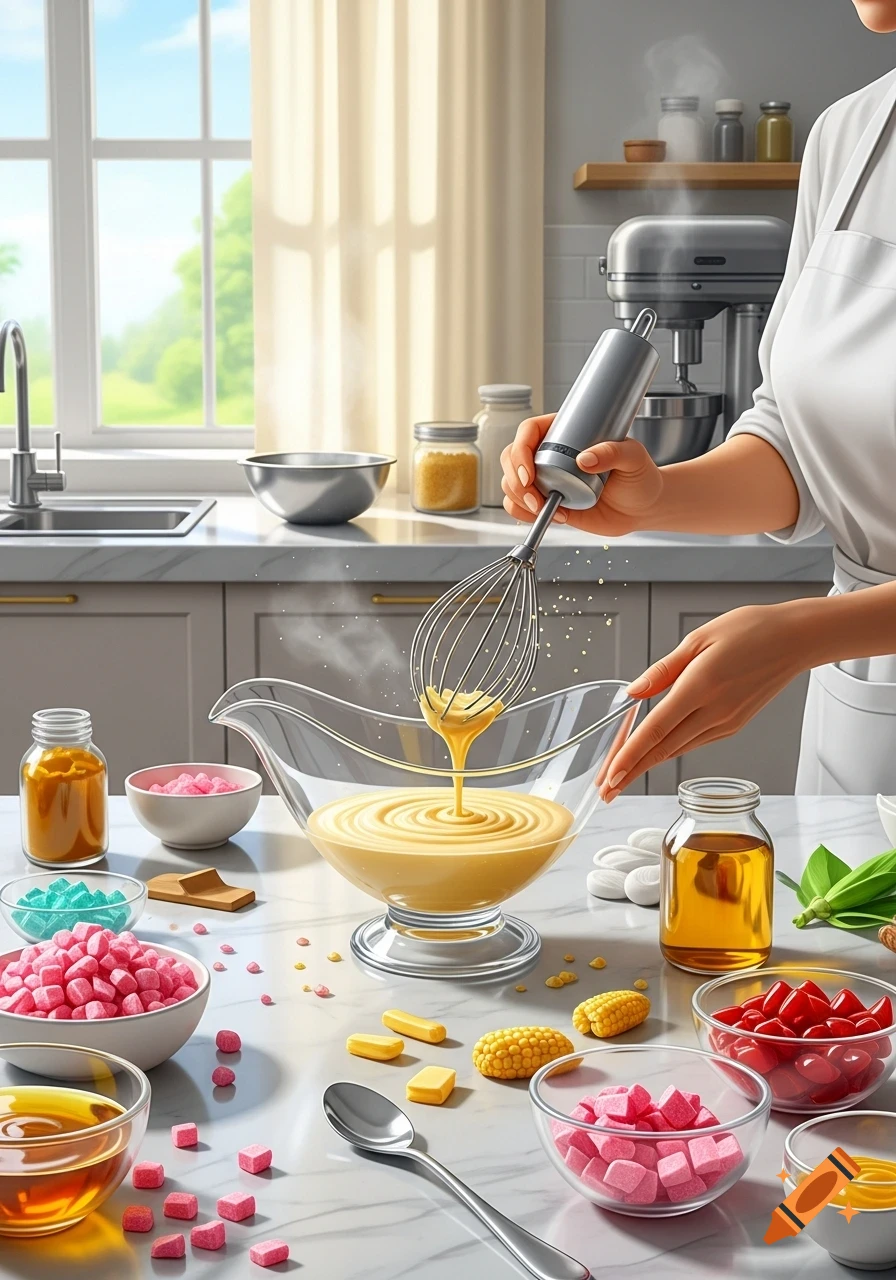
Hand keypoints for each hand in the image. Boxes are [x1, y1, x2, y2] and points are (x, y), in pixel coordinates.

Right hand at [500, 414, 664, 535]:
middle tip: (535, 498)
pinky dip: (523, 514)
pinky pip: (519, 507)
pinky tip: (547, 516)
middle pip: (511, 457)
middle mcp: (549, 454)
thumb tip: (584, 459)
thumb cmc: (639, 476)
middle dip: (514, 480)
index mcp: (564, 433)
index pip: (529, 431)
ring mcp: (546, 479)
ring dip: (518, 498)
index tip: (529, 472)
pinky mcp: (547, 502)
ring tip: (544, 509)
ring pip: (511, 483)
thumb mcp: (633, 456)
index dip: (520, 449)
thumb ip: (614, 453)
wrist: (643, 507)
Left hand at [599, 603, 808, 799]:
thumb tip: (633, 692)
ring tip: (620, 778)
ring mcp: (726, 722)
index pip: (656, 730)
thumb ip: (663, 670)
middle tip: (604, 791)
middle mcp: (714, 712)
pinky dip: (670, 751)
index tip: (610, 776)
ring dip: (647, 766)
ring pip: (678, 750)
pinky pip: (694, 742)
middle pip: (663, 750)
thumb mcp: (698, 639)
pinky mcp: (734, 725)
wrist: (795, 640)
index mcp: (701, 686)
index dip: (630, 756)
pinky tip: (654, 755)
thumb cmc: (750, 630)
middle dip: (630, 772)